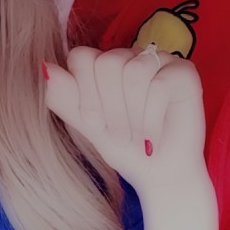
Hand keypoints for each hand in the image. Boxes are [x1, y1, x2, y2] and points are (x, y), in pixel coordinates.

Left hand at [43, 46, 207, 196]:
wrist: (158, 173)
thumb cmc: (124, 148)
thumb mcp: (86, 124)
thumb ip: (64, 96)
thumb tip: (44, 67)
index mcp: (104, 64)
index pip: (82, 56)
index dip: (86, 94)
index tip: (96, 124)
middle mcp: (130, 56)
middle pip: (107, 62)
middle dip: (110, 108)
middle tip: (121, 134)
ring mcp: (158, 61)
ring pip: (133, 72)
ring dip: (133, 115)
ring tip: (138, 135)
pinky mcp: (184, 73)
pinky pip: (159, 85)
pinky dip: (152, 118)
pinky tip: (155, 135)